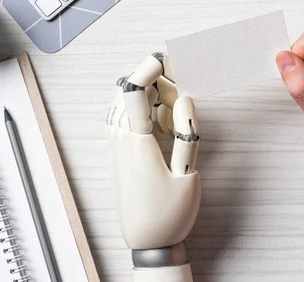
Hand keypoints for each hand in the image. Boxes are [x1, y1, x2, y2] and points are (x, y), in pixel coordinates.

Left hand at [106, 53, 200, 250]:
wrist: (147, 245)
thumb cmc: (170, 215)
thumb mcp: (189, 177)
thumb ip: (187, 135)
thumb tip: (184, 100)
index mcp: (137, 145)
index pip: (133, 94)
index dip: (146, 70)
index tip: (164, 59)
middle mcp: (120, 142)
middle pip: (126, 94)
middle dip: (152, 83)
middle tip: (179, 97)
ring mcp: (115, 148)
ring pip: (121, 105)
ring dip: (145, 97)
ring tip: (170, 111)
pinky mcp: (116, 155)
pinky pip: (120, 119)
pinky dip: (138, 111)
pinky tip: (158, 123)